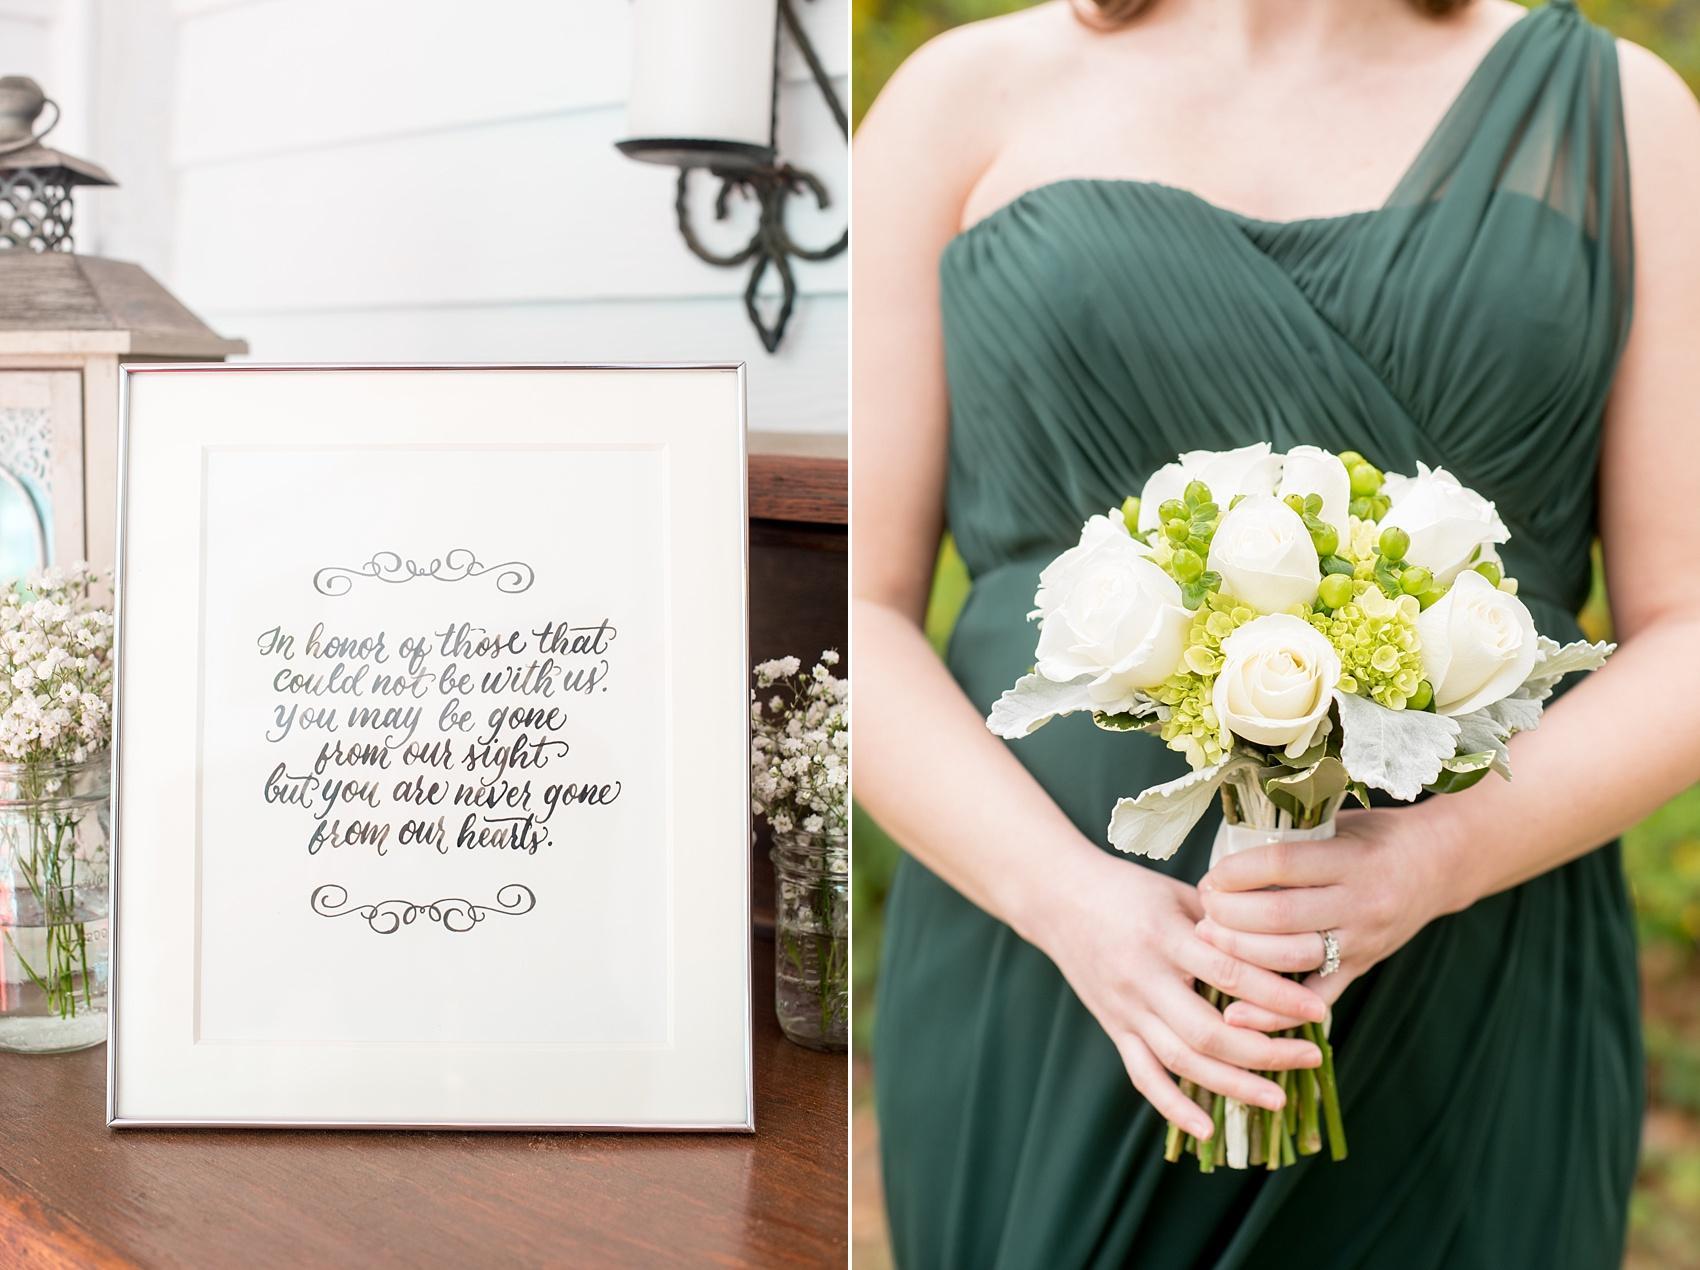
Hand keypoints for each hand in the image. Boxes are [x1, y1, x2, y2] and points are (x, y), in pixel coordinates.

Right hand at [1029, 850, 1327, 1140]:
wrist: (1057, 898)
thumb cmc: (1125, 888)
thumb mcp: (1176, 892)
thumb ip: (1223, 921)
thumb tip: (1280, 947)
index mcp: (1164, 936)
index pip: (1227, 973)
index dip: (1275, 996)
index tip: (1316, 1011)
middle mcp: (1143, 978)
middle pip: (1208, 1032)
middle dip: (1264, 1053)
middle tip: (1310, 1057)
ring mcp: (1125, 1009)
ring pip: (1181, 1061)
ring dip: (1232, 1086)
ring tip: (1276, 1098)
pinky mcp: (1113, 1027)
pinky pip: (1143, 1075)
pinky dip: (1173, 1107)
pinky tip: (1207, 1129)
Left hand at [1194, 807, 1462, 1031]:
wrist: (1439, 864)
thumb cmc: (1375, 836)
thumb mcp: (1339, 822)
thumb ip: (1291, 836)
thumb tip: (1223, 847)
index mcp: (1352, 859)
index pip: (1280, 865)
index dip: (1235, 872)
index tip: (1211, 875)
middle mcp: (1361, 903)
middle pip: (1279, 916)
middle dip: (1229, 915)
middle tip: (1204, 907)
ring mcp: (1363, 941)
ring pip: (1291, 958)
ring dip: (1240, 954)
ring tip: (1209, 940)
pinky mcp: (1361, 968)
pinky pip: (1314, 998)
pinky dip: (1274, 1011)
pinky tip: (1236, 1013)